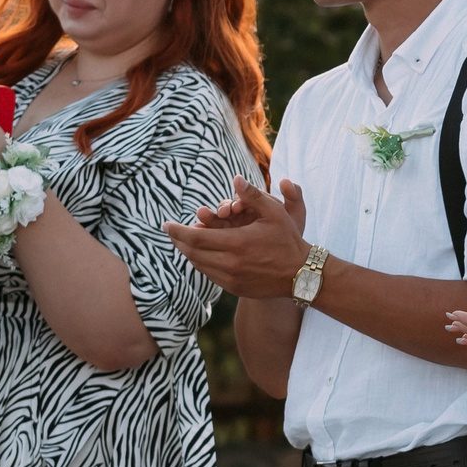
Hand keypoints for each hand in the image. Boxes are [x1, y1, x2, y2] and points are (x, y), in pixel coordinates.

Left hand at [164, 179, 312, 297]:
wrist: (301, 274)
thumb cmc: (289, 239)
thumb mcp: (275, 213)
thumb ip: (253, 196)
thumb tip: (235, 178)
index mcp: (237, 243)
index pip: (195, 238)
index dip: (177, 231)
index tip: (165, 224)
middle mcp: (230, 264)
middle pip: (192, 253)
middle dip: (178, 241)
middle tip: (170, 231)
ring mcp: (231, 279)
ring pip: (199, 265)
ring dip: (188, 252)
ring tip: (183, 242)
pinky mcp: (234, 288)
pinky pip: (210, 275)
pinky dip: (201, 263)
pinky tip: (201, 255)